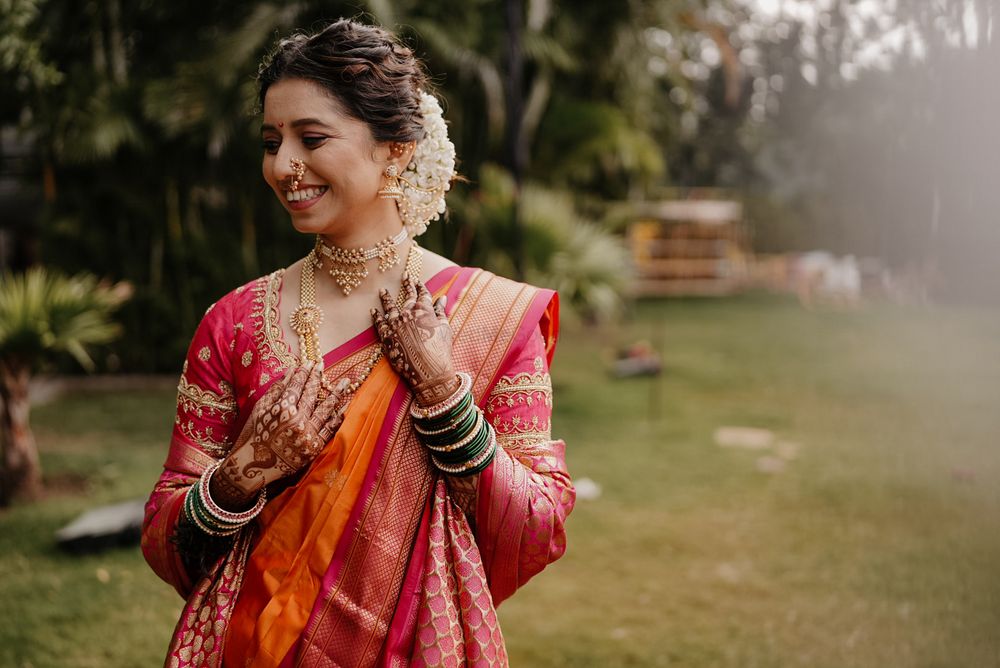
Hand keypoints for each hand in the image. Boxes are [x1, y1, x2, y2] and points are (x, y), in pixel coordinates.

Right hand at [209, 362, 348, 508]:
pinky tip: (344, 407)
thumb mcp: (261, 410)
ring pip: (326, 409)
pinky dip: (337, 417)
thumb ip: (277, 390)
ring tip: (345, 382)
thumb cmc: (254, 435)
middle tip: (324, 365)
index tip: (310, 363)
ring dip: (336, 393)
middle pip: (312, 394)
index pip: (297, 385)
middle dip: (318, 377)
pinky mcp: (314, 447)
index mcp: (283, 409)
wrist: (255, 466)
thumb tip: (291, 370)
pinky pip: (329, 429)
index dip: (304, 372)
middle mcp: (298, 420)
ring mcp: (308, 434)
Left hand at [371, 276, 459, 406]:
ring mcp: (396, 324)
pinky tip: (373, 311)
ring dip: (386, 297)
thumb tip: (442, 299)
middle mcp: (408, 314)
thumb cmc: (440, 351)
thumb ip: (441, 312)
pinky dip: (376, 316)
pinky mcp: (386, 336)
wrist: (429, 372)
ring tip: (383, 290)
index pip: (422, 294)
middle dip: (406, 285)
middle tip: (404, 276)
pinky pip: (379, 323)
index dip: (420, 286)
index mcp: (424, 310)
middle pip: (407, 296)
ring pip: (389, 306)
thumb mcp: (444, 329)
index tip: (417, 280)